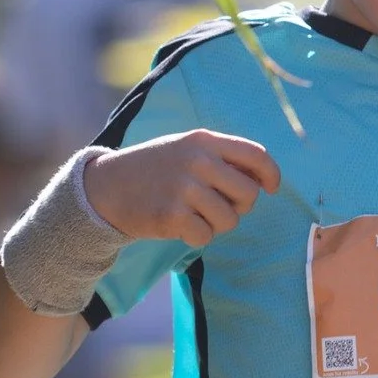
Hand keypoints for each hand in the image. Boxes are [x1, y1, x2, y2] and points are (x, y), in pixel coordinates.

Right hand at [85, 131, 280, 248]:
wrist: (107, 186)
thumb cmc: (154, 169)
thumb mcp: (186, 149)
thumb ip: (220, 158)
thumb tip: (262, 179)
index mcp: (204, 140)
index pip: (256, 155)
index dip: (271, 174)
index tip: (270, 188)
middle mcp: (197, 160)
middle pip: (249, 194)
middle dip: (240, 207)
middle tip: (219, 206)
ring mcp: (184, 188)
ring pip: (230, 220)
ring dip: (217, 225)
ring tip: (195, 215)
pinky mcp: (172, 215)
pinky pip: (206, 236)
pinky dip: (197, 237)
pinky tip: (180, 226)